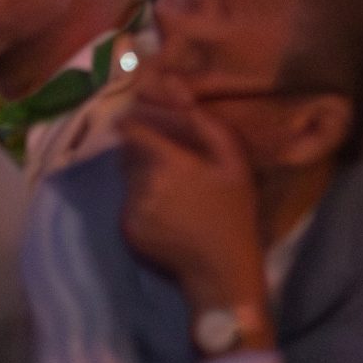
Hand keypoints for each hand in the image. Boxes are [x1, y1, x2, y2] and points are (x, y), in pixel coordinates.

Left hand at [119, 78, 269, 318]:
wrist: (222, 270)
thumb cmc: (233, 214)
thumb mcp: (234, 164)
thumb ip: (206, 125)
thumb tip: (178, 92)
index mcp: (168, 162)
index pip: (131, 129)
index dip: (134, 123)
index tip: (139, 123)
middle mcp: (144, 182)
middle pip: (128, 154)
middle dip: (140, 152)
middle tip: (165, 163)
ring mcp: (132, 207)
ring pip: (127, 179)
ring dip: (140, 178)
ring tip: (171, 192)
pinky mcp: (128, 228)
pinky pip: (127, 204)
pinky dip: (140, 203)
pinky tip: (166, 213)